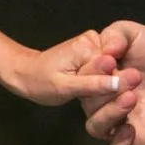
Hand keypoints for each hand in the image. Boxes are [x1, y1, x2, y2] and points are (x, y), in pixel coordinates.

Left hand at [3, 29, 140, 106]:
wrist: (25, 72)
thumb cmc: (40, 81)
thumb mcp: (65, 88)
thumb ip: (93, 85)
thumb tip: (119, 83)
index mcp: (88, 46)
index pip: (113, 69)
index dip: (113, 90)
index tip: (107, 103)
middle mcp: (93, 40)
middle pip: (113, 69)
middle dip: (108, 89)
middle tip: (91, 101)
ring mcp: (92, 44)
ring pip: (109, 70)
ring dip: (104, 87)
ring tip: (88, 96)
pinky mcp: (91, 52)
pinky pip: (103, 70)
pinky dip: (99, 82)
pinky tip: (91, 92)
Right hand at [80, 22, 144, 144]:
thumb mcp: (134, 34)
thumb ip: (115, 34)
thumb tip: (106, 49)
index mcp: (96, 79)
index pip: (82, 79)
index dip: (92, 71)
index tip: (111, 60)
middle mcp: (102, 103)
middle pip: (88, 104)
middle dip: (107, 90)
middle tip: (134, 77)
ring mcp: (117, 124)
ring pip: (96, 128)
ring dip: (110, 113)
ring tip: (132, 98)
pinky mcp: (135, 142)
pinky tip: (130, 130)